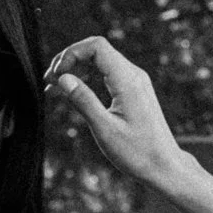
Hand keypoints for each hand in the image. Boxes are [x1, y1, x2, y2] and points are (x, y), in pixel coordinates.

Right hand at [45, 39, 186, 187]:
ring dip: (76, 68)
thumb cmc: (137, 152)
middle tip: (48, 80)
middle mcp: (134, 75)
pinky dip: (88, 77)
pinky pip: (107, 73)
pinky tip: (72, 91)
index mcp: (128, 81)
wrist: (163, 165)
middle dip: (69, 59)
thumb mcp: (104, 129)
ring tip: (54, 86)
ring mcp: (135, 81)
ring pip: (101, 61)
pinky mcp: (134, 90)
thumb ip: (83, 101)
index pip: (96, 47)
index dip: (71, 53)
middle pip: (97, 49)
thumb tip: (62, 78)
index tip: (55, 75)